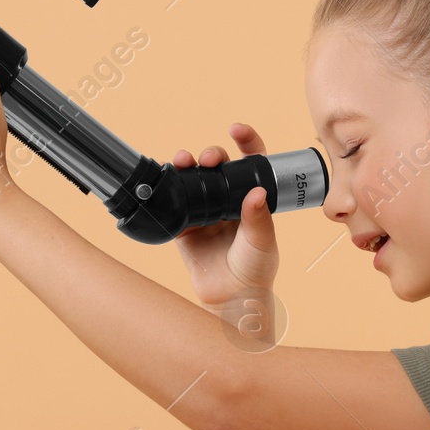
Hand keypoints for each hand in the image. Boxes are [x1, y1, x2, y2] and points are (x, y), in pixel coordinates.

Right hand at [170, 123, 279, 309]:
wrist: (230, 299)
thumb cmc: (255, 271)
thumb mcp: (263, 243)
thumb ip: (258, 219)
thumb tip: (257, 192)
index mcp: (252, 198)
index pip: (251, 161)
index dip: (246, 141)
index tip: (236, 130)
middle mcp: (228, 199)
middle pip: (218, 165)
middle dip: (211, 153)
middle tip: (208, 158)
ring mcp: (205, 210)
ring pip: (193, 177)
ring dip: (186, 163)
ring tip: (182, 161)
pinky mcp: (184, 225)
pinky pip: (173, 200)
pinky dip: (167, 187)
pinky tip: (166, 179)